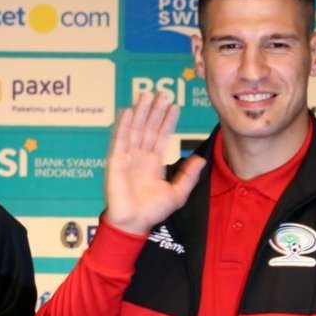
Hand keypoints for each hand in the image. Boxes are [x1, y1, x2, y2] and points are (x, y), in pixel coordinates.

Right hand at [104, 91, 205, 234]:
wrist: (133, 223)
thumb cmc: (152, 212)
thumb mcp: (177, 193)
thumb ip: (188, 176)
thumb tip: (200, 159)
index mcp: (154, 163)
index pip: (162, 136)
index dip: (167, 121)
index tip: (174, 105)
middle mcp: (140, 157)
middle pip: (148, 128)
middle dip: (154, 110)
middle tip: (161, 92)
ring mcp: (127, 157)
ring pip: (135, 129)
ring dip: (140, 112)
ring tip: (146, 95)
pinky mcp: (115, 161)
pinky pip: (119, 139)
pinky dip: (122, 125)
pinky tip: (127, 111)